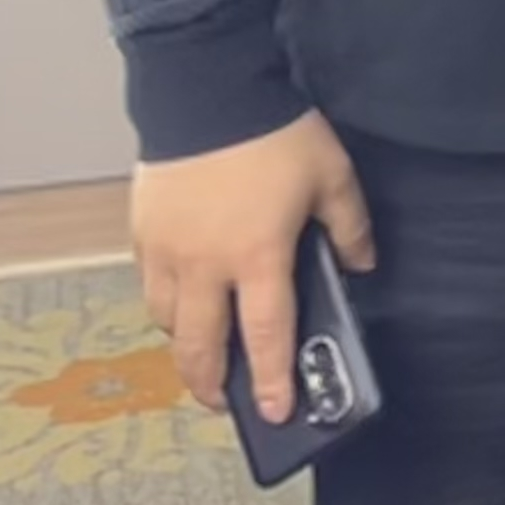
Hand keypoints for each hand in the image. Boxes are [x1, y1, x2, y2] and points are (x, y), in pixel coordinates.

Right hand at [132, 111, 373, 420]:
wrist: (208, 93)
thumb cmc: (276, 135)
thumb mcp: (333, 177)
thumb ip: (351, 228)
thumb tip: (362, 266)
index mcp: (258, 256)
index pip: (267, 335)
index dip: (271, 379)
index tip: (275, 411)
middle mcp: (206, 266)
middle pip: (201, 347)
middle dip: (211, 384)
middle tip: (224, 402)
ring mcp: (167, 253)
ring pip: (169, 322)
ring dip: (186, 346)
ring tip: (204, 356)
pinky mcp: (142, 234)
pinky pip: (150, 288)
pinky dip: (166, 307)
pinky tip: (182, 305)